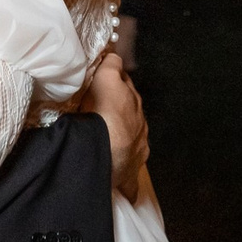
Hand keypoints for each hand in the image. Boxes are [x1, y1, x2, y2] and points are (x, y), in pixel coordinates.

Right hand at [79, 54, 146, 201]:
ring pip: (132, 143)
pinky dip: (126, 182)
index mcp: (134, 104)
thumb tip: (114, 55)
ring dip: (122, 141)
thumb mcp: (106, 79)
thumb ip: (111, 65)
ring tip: (107, 141)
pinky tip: (122, 186)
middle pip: (130, 115)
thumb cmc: (102, 112)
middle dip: (120, 112)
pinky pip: (129, 180)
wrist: (105, 148)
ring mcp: (137, 151)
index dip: (115, 84)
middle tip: (102, 111)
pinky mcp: (130, 175)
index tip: (104, 83)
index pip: (126, 89)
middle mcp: (140, 127)